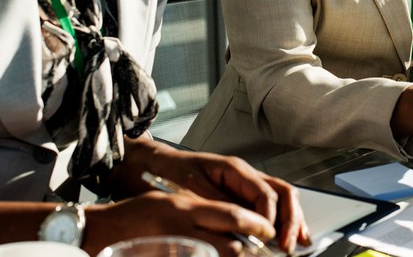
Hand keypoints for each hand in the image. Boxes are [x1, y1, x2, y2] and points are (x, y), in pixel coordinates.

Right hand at [82, 191, 274, 256]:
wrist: (100, 229)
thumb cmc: (139, 215)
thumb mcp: (174, 204)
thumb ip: (203, 213)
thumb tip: (236, 224)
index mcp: (186, 207)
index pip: (231, 215)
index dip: (255, 224)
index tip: (269, 231)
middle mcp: (181, 225)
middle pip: (229, 242)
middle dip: (249, 249)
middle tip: (261, 250)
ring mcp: (172, 243)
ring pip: (218, 254)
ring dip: (232, 255)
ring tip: (241, 254)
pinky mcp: (166, 255)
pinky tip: (213, 255)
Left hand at [108, 135, 310, 252]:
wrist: (155, 165)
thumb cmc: (171, 173)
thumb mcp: (190, 189)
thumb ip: (216, 204)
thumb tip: (239, 224)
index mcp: (235, 169)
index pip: (265, 192)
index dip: (271, 217)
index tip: (270, 237)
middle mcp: (247, 175)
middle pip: (283, 193)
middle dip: (291, 219)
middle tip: (290, 244)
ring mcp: (247, 185)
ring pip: (282, 199)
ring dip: (293, 220)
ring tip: (300, 241)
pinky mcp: (242, 197)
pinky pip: (270, 207)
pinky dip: (282, 222)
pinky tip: (287, 236)